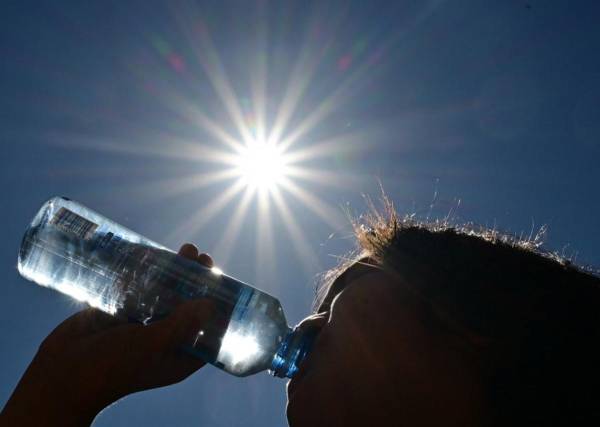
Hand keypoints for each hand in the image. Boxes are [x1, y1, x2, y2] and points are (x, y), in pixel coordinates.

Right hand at [1, 243, 214, 426]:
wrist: (61, 373)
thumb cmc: (111, 367)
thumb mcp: (152, 345)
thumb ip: (181, 325)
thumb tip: (211, 305)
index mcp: (179, 355)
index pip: (210, 330)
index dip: (220, 307)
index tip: (224, 282)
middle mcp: (165, 339)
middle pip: (189, 305)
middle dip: (198, 281)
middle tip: (202, 257)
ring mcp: (143, 324)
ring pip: (167, 293)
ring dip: (177, 272)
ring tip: (187, 249)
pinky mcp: (122, 312)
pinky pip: (142, 289)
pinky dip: (149, 273)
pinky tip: (156, 254)